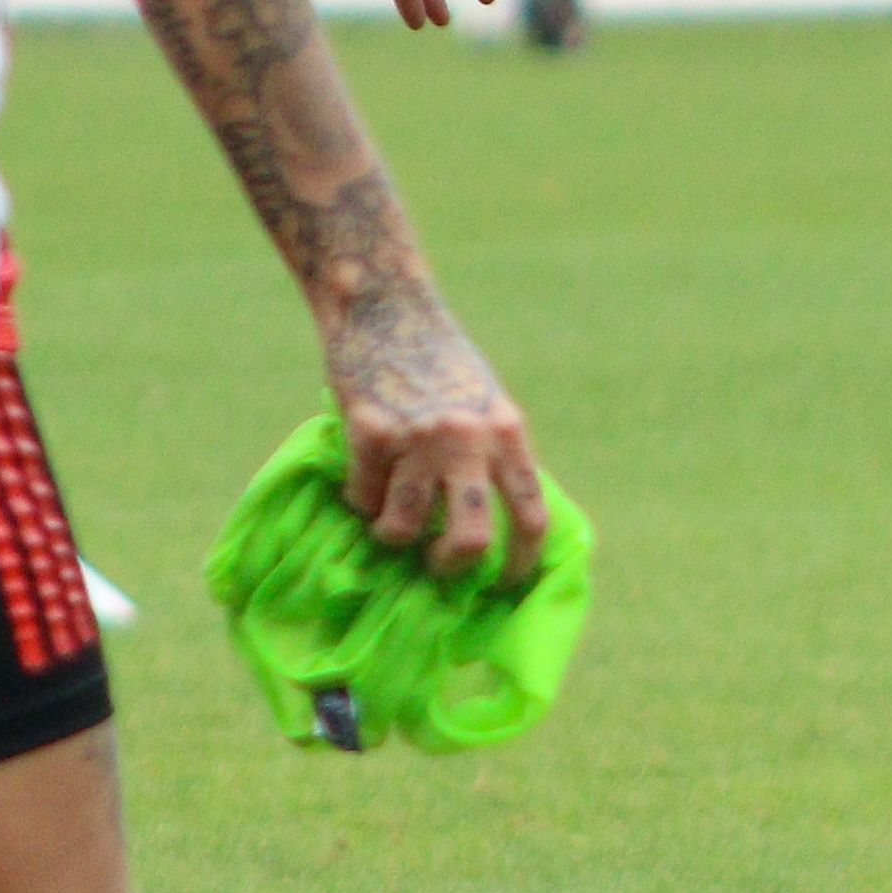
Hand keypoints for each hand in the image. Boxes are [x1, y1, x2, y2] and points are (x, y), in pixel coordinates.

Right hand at [331, 291, 549, 582]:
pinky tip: (362, 480)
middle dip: (452, 566)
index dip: (521, 563)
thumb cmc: (440, 361)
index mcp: (509, 433)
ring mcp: (418, 438)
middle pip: (471, 540)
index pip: (531, 516)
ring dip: (393, 536)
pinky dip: (360, 499)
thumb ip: (495, 456)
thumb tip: (498, 529)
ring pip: (405, 529)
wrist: (387, 307)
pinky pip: (363, 497)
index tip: (505, 585)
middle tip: (437, 564)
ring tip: (388, 523)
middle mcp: (469, 439)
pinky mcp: (369, 432)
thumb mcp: (487, 404)